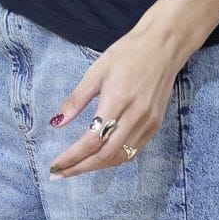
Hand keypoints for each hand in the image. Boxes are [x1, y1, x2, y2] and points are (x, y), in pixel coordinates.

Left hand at [47, 28, 185, 178]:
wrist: (164, 45)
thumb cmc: (128, 53)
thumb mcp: (97, 71)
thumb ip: (76, 99)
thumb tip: (56, 123)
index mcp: (117, 99)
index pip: (91, 140)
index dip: (72, 157)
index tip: (54, 165)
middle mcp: (135, 115)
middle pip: (104, 154)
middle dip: (80, 167)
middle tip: (59, 173)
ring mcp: (148, 122)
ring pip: (119, 157)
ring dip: (96, 167)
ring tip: (76, 168)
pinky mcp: (155, 125)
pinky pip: (132, 151)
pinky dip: (114, 159)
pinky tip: (99, 158)